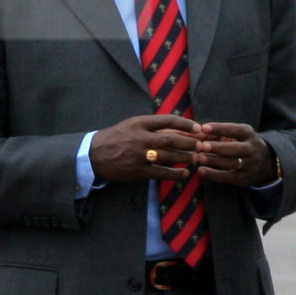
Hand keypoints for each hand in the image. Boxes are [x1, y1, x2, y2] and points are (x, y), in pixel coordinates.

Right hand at [87, 114, 202, 183]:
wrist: (93, 154)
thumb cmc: (114, 137)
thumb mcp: (131, 125)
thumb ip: (151, 126)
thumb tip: (175, 129)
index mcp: (140, 123)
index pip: (168, 120)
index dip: (186, 124)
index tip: (198, 128)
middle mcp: (141, 138)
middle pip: (172, 139)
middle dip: (190, 142)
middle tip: (202, 145)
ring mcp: (140, 155)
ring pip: (169, 156)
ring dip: (186, 158)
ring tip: (196, 159)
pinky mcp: (138, 170)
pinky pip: (161, 172)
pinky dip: (175, 174)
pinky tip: (184, 174)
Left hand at [189, 122, 276, 186]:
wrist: (265, 162)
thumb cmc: (241, 144)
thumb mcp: (234, 136)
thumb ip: (216, 134)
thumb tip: (196, 132)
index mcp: (248, 134)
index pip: (235, 130)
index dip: (220, 128)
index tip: (204, 128)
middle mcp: (252, 149)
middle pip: (236, 148)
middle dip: (218, 147)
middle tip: (202, 146)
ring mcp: (250, 164)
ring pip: (233, 163)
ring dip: (214, 161)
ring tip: (199, 158)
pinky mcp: (245, 178)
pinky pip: (229, 177)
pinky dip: (214, 174)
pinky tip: (201, 171)